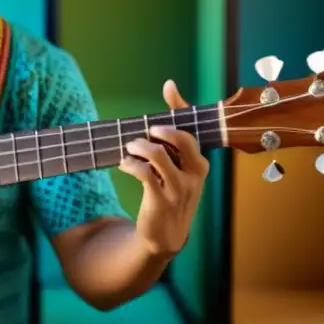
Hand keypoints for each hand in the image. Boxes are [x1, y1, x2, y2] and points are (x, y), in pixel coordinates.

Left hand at [117, 80, 209, 257]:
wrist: (165, 236)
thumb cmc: (169, 194)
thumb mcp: (175, 170)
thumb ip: (171, 140)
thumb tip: (169, 93)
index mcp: (199, 164)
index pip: (192, 129)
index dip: (180, 107)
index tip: (168, 87)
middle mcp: (194, 174)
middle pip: (182, 139)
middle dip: (161, 129)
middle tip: (146, 131)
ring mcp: (178, 188)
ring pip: (158, 155)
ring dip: (139, 147)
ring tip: (130, 148)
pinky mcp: (160, 200)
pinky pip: (144, 173)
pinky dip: (131, 164)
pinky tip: (124, 164)